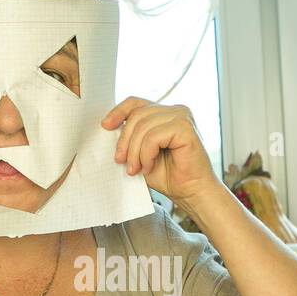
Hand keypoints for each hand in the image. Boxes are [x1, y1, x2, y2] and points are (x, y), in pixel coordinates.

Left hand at [102, 98, 221, 206]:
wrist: (191, 193)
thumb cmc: (169, 176)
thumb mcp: (141, 153)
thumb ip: (131, 137)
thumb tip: (108, 127)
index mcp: (164, 114)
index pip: (136, 103)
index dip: (118, 112)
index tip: (105, 126)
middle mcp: (175, 111)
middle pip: (137, 115)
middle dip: (125, 141)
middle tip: (122, 162)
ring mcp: (182, 117)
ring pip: (143, 126)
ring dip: (135, 152)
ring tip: (137, 169)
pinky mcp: (186, 128)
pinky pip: (153, 137)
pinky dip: (146, 155)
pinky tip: (149, 166)